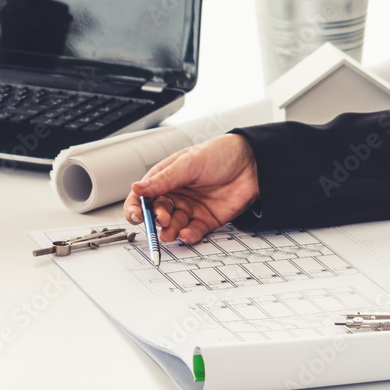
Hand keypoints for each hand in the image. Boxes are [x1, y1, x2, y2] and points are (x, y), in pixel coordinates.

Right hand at [124, 134, 258, 243]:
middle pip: (157, 213)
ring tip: (171, 231)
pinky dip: (188, 235)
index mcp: (166, 178)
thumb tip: (137, 188)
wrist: (253, 162)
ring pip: (174, 225)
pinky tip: (186, 234)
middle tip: (162, 219)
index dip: (136, 207)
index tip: (136, 216)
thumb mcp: (188, 163)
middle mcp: (177, 194)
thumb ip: (163, 179)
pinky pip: (193, 231)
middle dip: (156, 219)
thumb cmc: (221, 154)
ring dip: (170, 230)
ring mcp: (191, 208)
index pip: (143, 196)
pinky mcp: (207, 220)